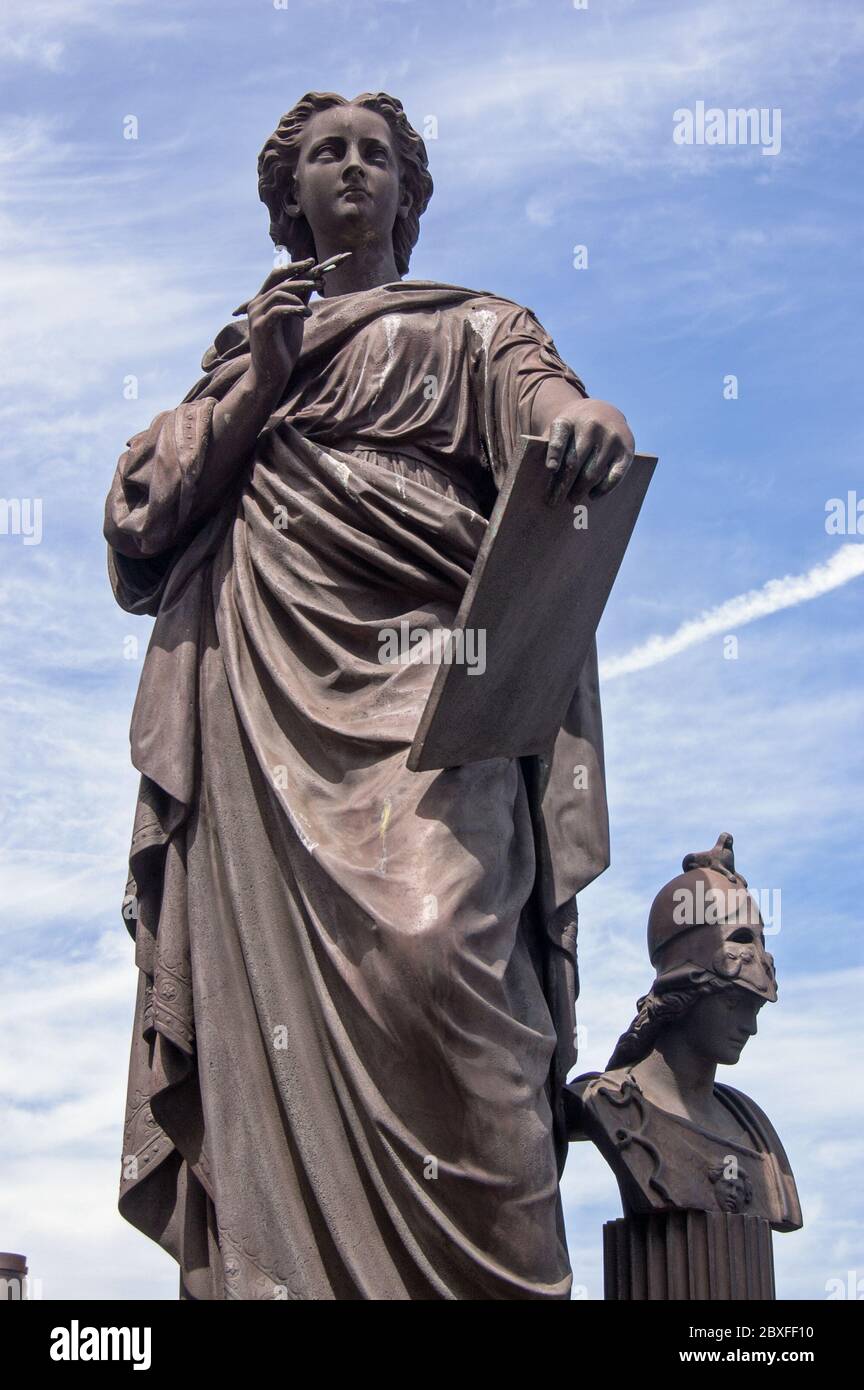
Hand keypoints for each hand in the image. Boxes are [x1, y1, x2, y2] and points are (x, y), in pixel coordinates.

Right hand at [235, 259, 322, 397]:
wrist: (271, 374)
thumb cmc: (282, 349)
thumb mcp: (294, 320)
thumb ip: (299, 301)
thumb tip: (313, 281)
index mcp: (262, 300)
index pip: (277, 275)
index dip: (294, 267)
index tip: (313, 262)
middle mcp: (256, 304)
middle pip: (277, 278)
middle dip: (299, 274)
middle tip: (318, 275)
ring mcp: (257, 314)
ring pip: (280, 292)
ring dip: (300, 295)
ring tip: (311, 308)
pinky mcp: (262, 326)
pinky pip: (279, 309)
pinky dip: (295, 309)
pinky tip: (306, 315)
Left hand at [544, 399, 634, 505]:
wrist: (603, 411)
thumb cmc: (574, 429)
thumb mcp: (560, 428)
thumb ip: (551, 446)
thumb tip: (548, 478)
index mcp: (568, 420)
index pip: (560, 438)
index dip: (555, 453)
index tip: (551, 469)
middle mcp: (591, 426)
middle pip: (574, 462)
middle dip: (563, 485)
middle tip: (554, 502)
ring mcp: (610, 437)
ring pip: (593, 472)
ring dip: (581, 489)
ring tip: (572, 499)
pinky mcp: (627, 449)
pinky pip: (615, 475)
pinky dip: (603, 489)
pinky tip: (593, 495)